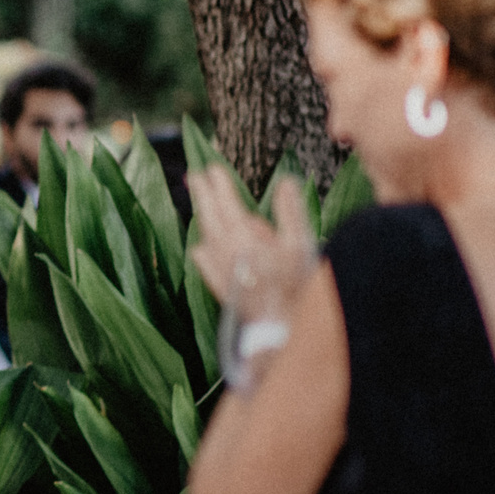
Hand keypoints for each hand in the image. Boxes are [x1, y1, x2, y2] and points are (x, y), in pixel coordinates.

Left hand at [188, 167, 316, 319]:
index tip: (212, 168)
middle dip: (203, 194)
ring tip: (200, 204)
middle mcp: (225, 250)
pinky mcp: (220, 285)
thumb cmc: (294, 284)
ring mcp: (219, 268)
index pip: (227, 203)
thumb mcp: (299, 244)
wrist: (280, 325)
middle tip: (195, 176)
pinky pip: (205, 261)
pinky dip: (203, 247)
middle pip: (209, 216)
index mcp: (243, 237)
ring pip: (205, 235)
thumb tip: (285, 182)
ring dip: (202, 216)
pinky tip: (200, 246)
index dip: (219, 184)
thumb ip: (290, 211)